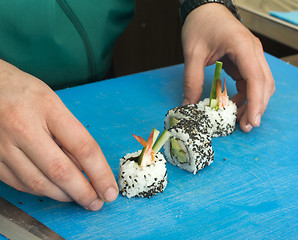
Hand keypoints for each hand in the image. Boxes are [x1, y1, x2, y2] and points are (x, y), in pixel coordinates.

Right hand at [0, 60, 117, 210]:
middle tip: (96, 201)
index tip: (109, 189)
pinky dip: (41, 191)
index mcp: (48, 109)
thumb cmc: (24, 92)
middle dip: (84, 192)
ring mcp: (4, 145)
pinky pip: (20, 184)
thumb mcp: (54, 103)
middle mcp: (24, 128)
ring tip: (78, 197)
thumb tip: (87, 166)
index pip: (83, 147)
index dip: (100, 173)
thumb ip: (70, 133)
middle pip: (61, 171)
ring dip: (64, 195)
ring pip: (39, 183)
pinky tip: (54, 189)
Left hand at [181, 3, 274, 131]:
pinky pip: (250, 81)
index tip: (251, 121)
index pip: (256, 78)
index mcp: (243, 46)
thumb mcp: (192, 54)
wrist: (204, 10)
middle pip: (264, 84)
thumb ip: (192, 81)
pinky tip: (232, 104)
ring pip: (260, 84)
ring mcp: (251, 56)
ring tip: (238, 119)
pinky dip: (245, 95)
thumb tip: (189, 105)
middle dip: (257, 107)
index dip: (256, 102)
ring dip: (253, 103)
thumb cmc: (200, 25)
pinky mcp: (245, 60)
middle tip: (244, 126)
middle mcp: (252, 52)